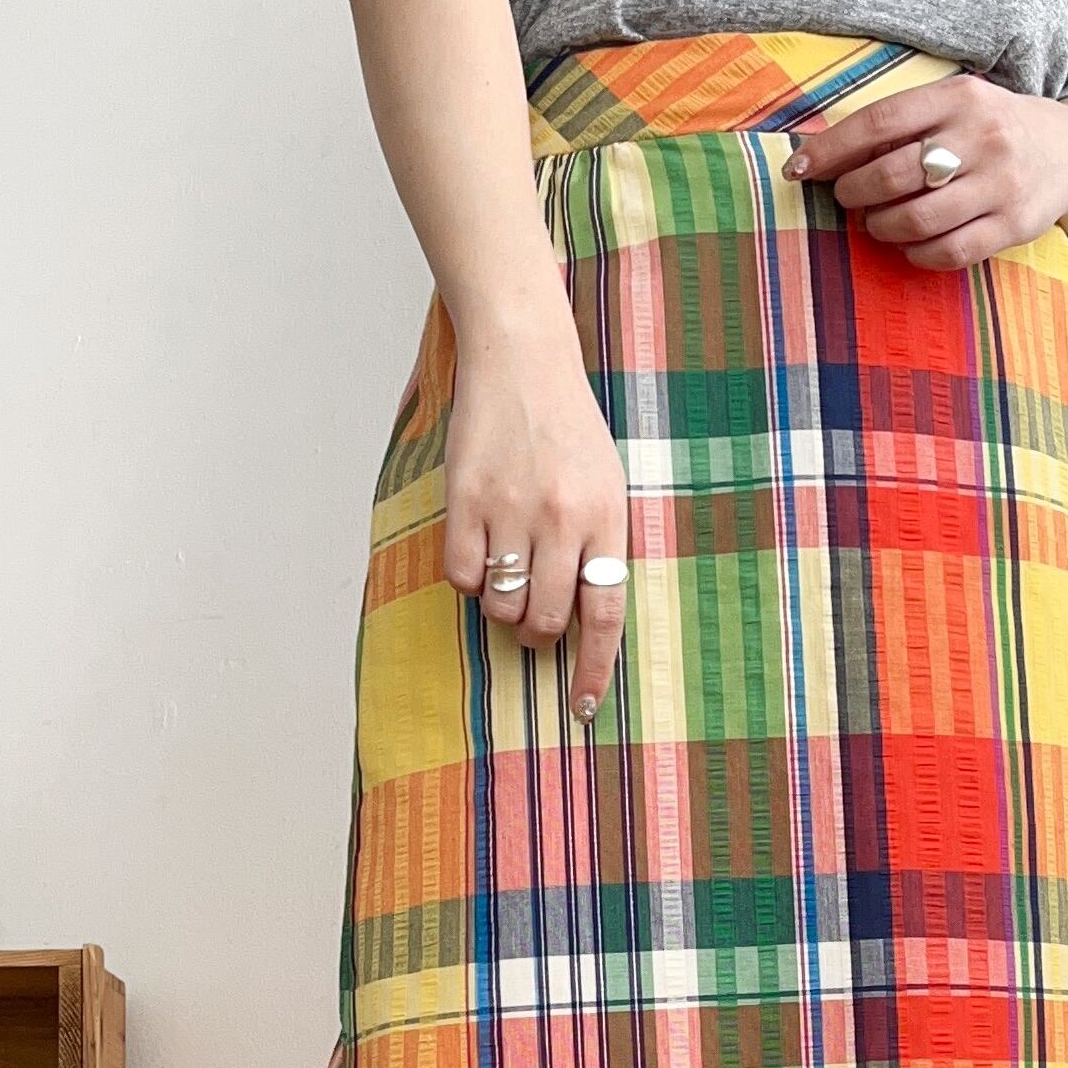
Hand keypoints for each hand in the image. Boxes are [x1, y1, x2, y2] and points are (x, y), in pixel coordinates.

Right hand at [442, 312, 629, 719]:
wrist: (522, 360)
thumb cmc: (568, 431)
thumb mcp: (607, 487)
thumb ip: (599, 550)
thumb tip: (584, 626)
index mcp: (605, 520)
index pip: (603, 616)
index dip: (592, 670)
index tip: (582, 707)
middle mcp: (561, 519)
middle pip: (546, 622)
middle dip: (537, 636)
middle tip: (532, 619)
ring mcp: (511, 509)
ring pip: (501, 605)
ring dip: (502, 608)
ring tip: (507, 574)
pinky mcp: (465, 499)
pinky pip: (461, 576)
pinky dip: (467, 578)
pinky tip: (478, 549)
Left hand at [786, 80, 1067, 267]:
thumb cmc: (995, 131)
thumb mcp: (959, 106)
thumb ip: (908, 123)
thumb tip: (830, 154)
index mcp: (960, 97)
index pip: (881, 122)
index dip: (834, 148)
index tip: (800, 168)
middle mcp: (982, 137)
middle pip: (893, 173)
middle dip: (856, 192)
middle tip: (848, 199)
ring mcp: (1000, 184)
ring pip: (917, 219)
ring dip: (883, 227)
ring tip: (878, 223)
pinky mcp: (1012, 226)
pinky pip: (947, 252)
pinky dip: (917, 254)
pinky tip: (911, 245)